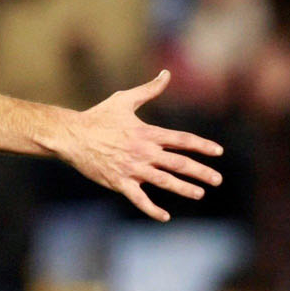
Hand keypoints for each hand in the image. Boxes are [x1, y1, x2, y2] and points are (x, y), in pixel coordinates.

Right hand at [56, 70, 223, 220]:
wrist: (71, 136)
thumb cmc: (97, 117)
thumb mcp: (124, 99)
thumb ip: (149, 89)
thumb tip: (166, 73)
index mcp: (147, 133)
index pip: (182, 140)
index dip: (202, 146)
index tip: (218, 152)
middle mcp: (143, 152)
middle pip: (179, 164)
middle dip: (201, 172)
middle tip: (217, 179)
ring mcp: (132, 169)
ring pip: (164, 182)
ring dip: (185, 189)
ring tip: (200, 193)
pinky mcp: (119, 182)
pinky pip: (139, 199)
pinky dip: (152, 209)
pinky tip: (164, 216)